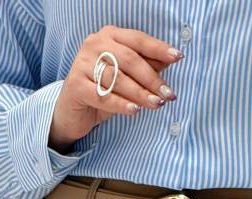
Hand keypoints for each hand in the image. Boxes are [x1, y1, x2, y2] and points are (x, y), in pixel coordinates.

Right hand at [49, 27, 182, 147]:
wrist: (73, 110)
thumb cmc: (104, 90)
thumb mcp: (127, 77)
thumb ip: (146, 65)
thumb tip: (170, 60)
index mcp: (109, 35)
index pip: (138, 39)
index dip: (158, 48)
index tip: (178, 57)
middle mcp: (94, 44)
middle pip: (129, 59)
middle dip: (152, 78)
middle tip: (168, 94)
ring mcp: (83, 63)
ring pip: (118, 79)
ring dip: (140, 94)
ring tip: (157, 104)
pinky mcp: (76, 85)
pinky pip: (103, 96)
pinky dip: (121, 104)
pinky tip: (135, 111)